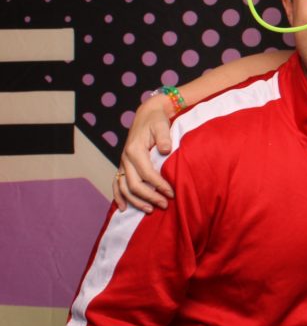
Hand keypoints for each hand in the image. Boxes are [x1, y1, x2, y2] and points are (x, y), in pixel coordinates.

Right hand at [113, 94, 175, 212]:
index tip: (171, 193)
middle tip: (164, 205)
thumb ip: (164, 137)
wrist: (147, 114)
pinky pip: (116, 184)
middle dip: (150, 197)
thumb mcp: (161, 125)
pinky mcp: (123, 165)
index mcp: (135, 150)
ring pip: (124, 187)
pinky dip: (119, 197)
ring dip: (136, 201)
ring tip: (150, 210)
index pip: (147, 174)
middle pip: (134, 184)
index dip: (159, 185)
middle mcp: (125, 158)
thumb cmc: (156, 120)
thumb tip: (166, 149)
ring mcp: (123, 163)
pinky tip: (123, 208)